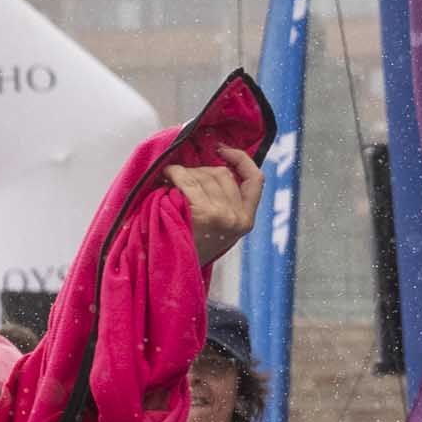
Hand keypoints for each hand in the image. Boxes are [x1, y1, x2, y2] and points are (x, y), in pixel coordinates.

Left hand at [174, 145, 263, 263]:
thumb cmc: (187, 247)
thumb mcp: (215, 228)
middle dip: (199, 171)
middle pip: (222, 174)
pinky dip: (175, 173)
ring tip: (171, 182)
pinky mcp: (204, 213)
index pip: (255, 180)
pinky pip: (188, 180)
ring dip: (185, 173)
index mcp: (246, 220)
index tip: (222, 149)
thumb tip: (215, 164)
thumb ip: (223, 203)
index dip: (240, 160)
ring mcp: (223, 216)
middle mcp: (239, 218)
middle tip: (180, 178)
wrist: (169, 272)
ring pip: (204, 175)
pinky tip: (167, 176)